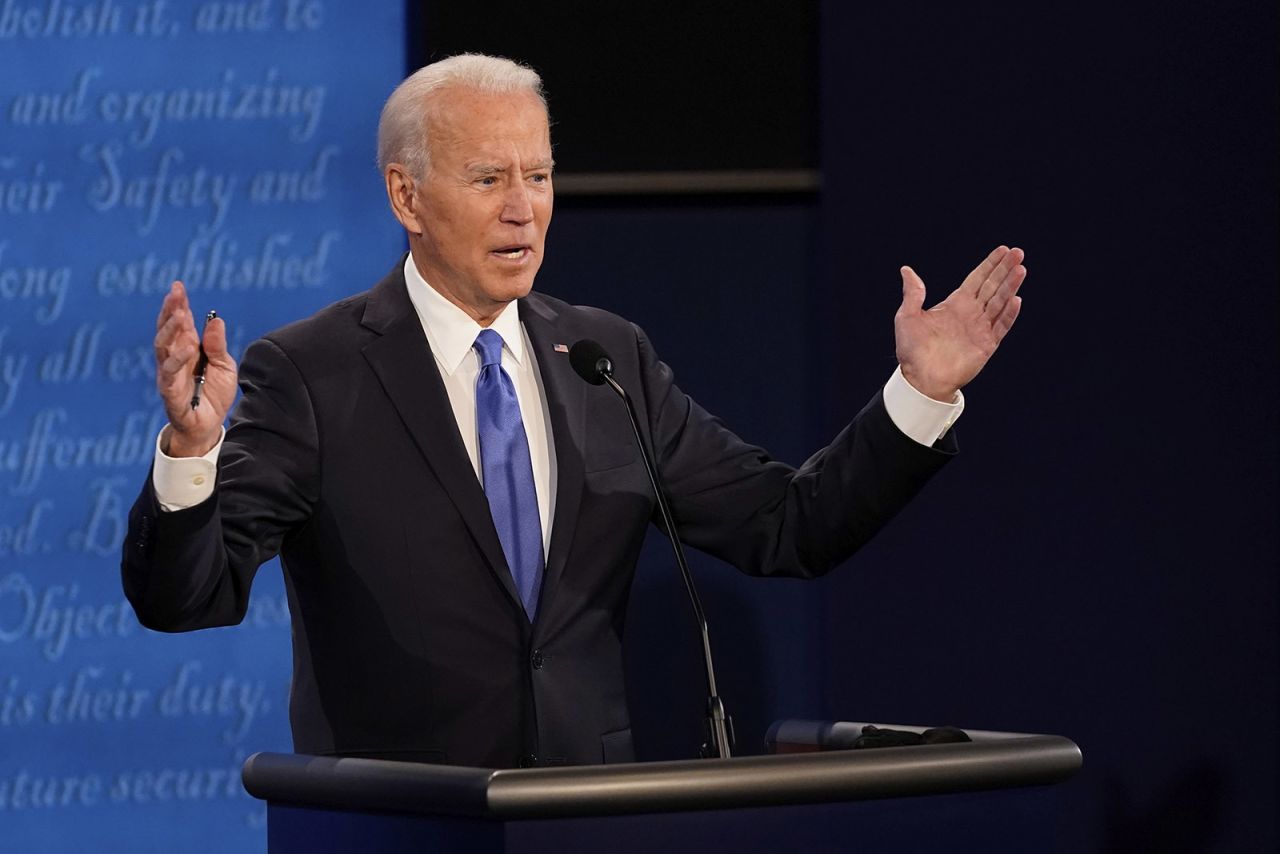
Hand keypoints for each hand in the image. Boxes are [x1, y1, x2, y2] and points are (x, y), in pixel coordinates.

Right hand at [154, 281, 237, 456]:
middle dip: (170, 311)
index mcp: (186, 349)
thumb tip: (216, 320)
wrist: (210, 425)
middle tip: (175, 293)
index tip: (178, 286)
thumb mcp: (224, 366)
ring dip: (170, 330)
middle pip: (166, 330)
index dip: (177, 304)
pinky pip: (170, 374)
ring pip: (163, 348)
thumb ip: (217, 345)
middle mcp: (173, 359)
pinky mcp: (170, 393)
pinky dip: (178, 359)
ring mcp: (169, 375)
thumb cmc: (214, 393)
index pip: (179, 322)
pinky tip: (187, 347)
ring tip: (180, 314)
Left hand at [894, 246, 1025, 400]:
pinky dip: (1008, 313)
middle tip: (1018, 252)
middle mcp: (971, 314)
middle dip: (1005, 269)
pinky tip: (1015, 299)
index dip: (990, 264)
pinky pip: (1001, 326)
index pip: (977, 279)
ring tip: (1021, 268)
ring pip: (999, 302)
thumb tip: (906, 270)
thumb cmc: (911, 350)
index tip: (1002, 250)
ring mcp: (980, 329)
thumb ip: (912, 293)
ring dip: (1010, 286)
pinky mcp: (986, 345)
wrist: (920, 379)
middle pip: (992, 286)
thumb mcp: (907, 317)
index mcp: (955, 304)